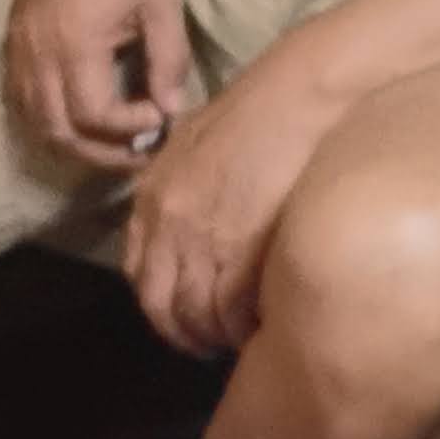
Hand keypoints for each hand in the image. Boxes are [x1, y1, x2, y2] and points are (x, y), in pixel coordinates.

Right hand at [5, 0, 198, 175]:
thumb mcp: (163, 4)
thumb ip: (167, 62)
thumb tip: (171, 111)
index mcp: (74, 43)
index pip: (94, 118)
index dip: (131, 128)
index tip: (163, 113)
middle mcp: (36, 52)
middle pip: (57, 132)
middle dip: (102, 152)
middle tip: (142, 149)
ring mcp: (18, 46)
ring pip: (34, 121)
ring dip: (74, 140)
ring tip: (118, 139)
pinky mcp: (14, 38)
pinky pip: (23, 98)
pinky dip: (52, 118)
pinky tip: (86, 114)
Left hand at [121, 62, 340, 356]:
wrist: (300, 94)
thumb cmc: (261, 107)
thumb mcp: (197, 140)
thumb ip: (183, 181)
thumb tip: (193, 213)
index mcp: (154, 197)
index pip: (138, 272)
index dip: (159, 302)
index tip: (182, 314)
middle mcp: (167, 224)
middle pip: (160, 305)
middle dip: (182, 333)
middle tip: (209, 343)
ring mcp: (201, 240)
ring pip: (195, 314)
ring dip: (215, 335)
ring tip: (239, 340)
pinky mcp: (240, 252)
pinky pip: (231, 310)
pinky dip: (242, 326)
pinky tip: (260, 325)